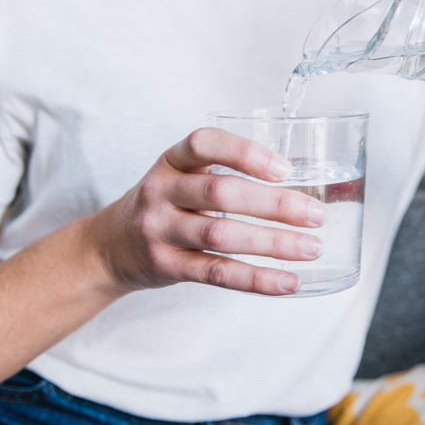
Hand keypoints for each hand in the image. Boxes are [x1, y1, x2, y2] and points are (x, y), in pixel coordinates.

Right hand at [86, 128, 326, 295]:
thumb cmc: (164, 205)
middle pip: (220, 193)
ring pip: (221, 235)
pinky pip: (216, 272)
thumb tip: (302, 184)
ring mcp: (160, 229)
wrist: (108, 247)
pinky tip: (287, 281)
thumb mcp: (180, 177)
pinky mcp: (166, 265)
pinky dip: (256, 279)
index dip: (245, 152)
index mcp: (171, 160)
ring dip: (272, 243)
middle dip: (274, 205)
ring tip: (311, 248)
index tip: (284, 169)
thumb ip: (225, 175)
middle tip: (316, 214)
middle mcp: (161, 190)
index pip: (204, 143)